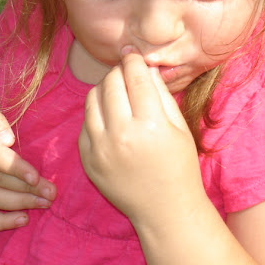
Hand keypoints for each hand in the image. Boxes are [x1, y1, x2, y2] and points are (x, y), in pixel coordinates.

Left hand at [78, 51, 205, 225]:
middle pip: (110, 83)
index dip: (133, 61)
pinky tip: (111, 119)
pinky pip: (85, 122)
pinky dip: (96, 114)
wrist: (164, 210)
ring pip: (92, 98)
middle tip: (126, 74)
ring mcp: (100, 148)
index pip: (135, 77)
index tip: (132, 54)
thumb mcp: (179, 127)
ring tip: (117, 95)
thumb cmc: (179, 166)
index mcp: (150, 125)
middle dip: (118, 72)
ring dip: (104, 90)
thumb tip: (145, 65)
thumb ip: (161, 93)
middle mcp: (121, 135)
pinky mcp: (88, 159)